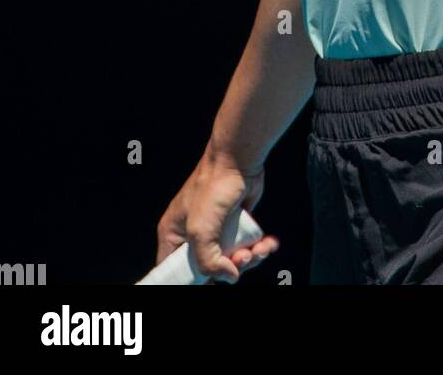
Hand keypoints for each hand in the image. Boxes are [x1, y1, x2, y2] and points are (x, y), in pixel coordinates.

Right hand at [155, 153, 279, 284]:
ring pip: (231, 261)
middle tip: (243, 258)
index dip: (190, 281)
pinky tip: (268, 244)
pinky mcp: (236, 224)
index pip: (174, 270)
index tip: (208, 283)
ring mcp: (216, 230)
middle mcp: (193, 235)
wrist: (238, 160)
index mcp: (174, 236)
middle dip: (230, 269)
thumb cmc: (212, 188)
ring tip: (259, 249)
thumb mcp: (201, 231)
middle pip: (209, 269)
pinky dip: (259, 249)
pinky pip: (246, 247)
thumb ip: (208, 262)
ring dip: (249, 260)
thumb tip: (230, 277)